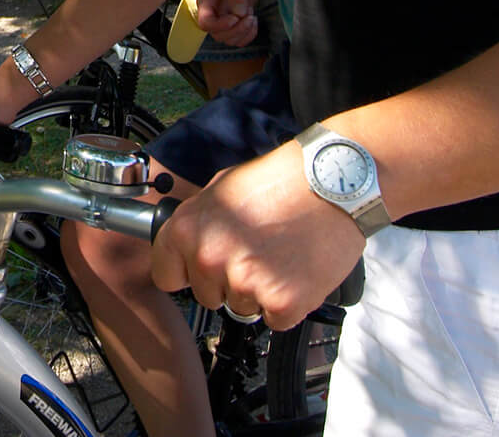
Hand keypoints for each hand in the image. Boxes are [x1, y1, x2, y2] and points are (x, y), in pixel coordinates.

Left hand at [148, 139, 364, 328]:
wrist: (331, 182)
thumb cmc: (279, 181)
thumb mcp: (220, 190)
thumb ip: (198, 224)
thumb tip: (185, 245)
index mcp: (187, 231)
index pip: (166, 277)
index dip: (187, 271)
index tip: (203, 266)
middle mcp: (210, 260)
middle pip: (206, 296)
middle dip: (226, 280)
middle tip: (255, 252)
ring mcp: (245, 284)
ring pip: (241, 308)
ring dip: (258, 291)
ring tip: (279, 255)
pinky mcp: (282, 303)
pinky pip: (275, 318)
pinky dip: (287, 303)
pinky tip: (296, 271)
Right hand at [192, 0, 262, 48]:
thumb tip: (239, 13)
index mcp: (206, 1)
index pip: (205, 23)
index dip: (220, 25)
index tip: (236, 17)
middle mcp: (211, 14)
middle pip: (217, 35)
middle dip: (237, 30)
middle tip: (251, 16)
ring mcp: (222, 20)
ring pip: (228, 40)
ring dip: (244, 32)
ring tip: (252, 16)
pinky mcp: (233, 24)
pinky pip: (238, 40)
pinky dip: (248, 35)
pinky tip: (254, 21)